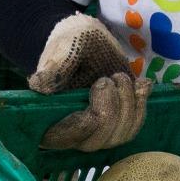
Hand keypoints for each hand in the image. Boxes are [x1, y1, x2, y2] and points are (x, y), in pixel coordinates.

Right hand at [30, 15, 147, 149]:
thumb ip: (54, 68)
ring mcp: (99, 129)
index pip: (62, 138)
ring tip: (119, 77)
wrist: (88, 39)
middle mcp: (75, 130)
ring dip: (127, 104)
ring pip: (120, 136)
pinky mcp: (119, 120)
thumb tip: (38, 85)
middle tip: (106, 79)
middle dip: (109, 111)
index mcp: (50, 116)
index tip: (91, 111)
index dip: (80, 130)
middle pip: (96, 142)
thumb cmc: (69, 44)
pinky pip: (135, 125)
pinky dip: (141, 104)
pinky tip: (141, 84)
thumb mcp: (60, 50)